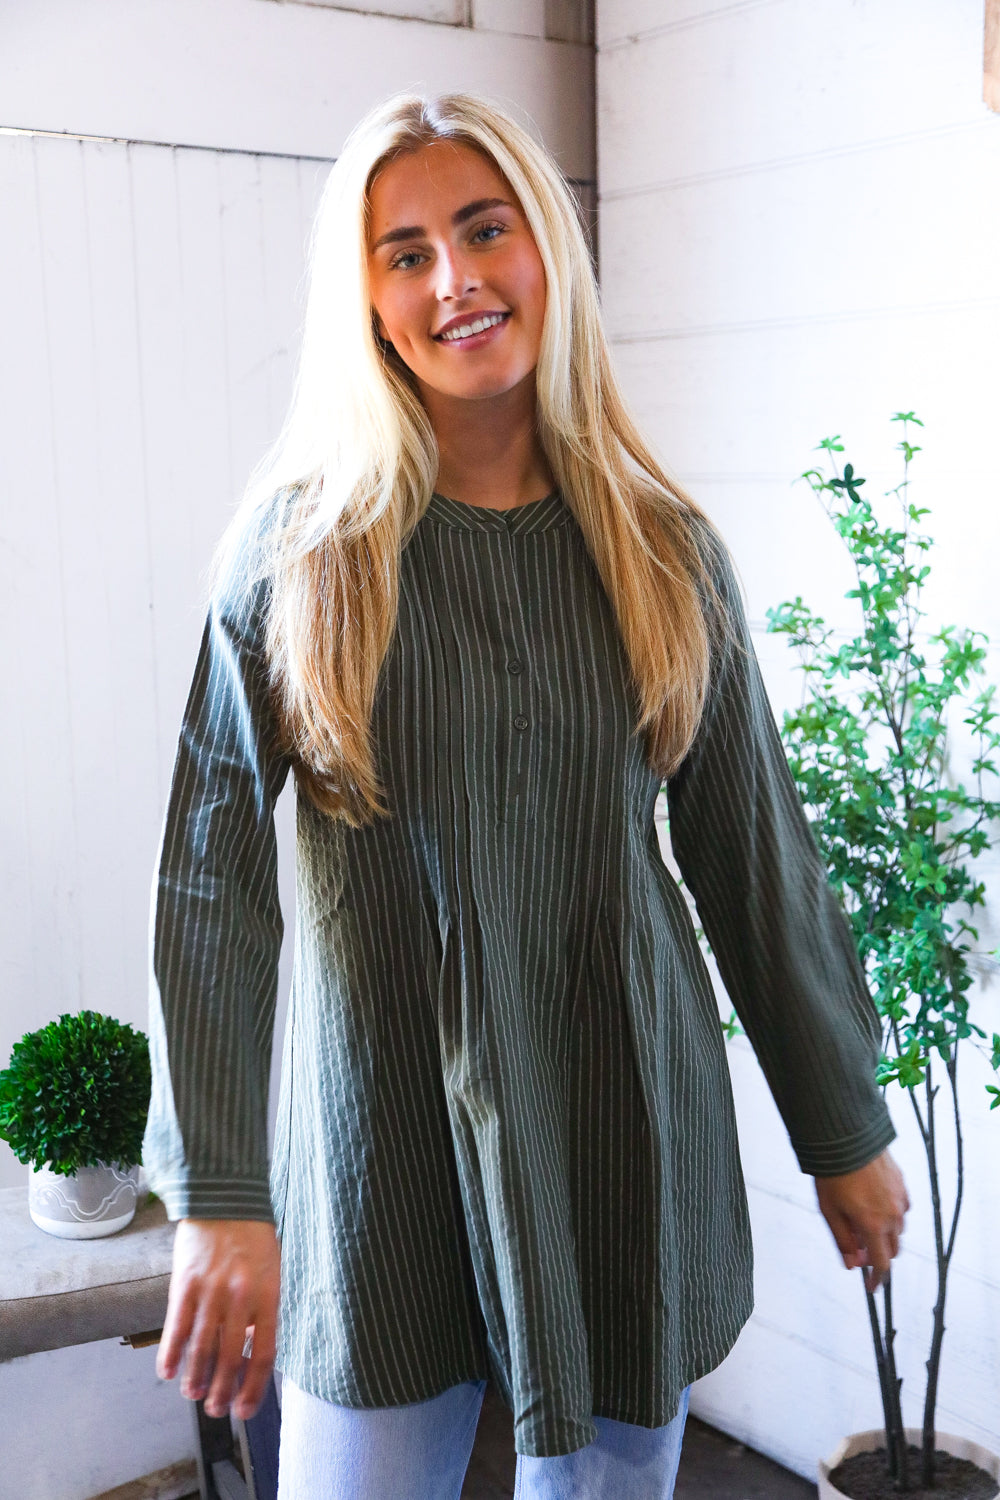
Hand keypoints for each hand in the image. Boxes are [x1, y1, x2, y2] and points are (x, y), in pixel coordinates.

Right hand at [157, 1218, 280, 1421]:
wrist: (224, 1198)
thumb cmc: (251, 1237)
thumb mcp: (271, 1270)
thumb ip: (263, 1309)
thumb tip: (249, 1349)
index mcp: (269, 1295)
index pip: (264, 1355)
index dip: (254, 1388)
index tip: (244, 1409)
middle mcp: (241, 1297)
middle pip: (231, 1359)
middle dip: (222, 1393)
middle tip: (215, 1409)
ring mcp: (211, 1291)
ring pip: (202, 1350)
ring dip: (195, 1380)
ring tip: (193, 1394)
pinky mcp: (185, 1283)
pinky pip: (176, 1328)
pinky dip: (170, 1355)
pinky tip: (167, 1372)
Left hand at [814, 1148, 909, 1292]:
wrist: (846, 1137)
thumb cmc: (833, 1173)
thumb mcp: (829, 1210)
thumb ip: (842, 1240)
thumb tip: (852, 1265)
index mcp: (873, 1225)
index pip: (881, 1263)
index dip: (877, 1279)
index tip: (871, 1287)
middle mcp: (891, 1215)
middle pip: (892, 1249)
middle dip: (879, 1256)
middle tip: (860, 1252)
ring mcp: (899, 1198)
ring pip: (898, 1229)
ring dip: (885, 1235)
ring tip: (863, 1225)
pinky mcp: (901, 1183)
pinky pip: (901, 1208)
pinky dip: (891, 1215)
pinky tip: (875, 1206)